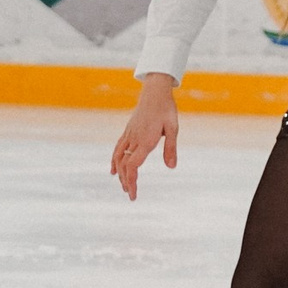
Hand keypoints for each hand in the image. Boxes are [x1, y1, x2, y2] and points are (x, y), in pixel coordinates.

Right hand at [111, 75, 179, 199]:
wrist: (155, 92)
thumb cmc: (167, 109)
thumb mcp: (173, 128)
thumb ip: (170, 148)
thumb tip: (171, 167)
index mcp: (145, 141)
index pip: (133, 166)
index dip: (132, 181)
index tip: (133, 194)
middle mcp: (134, 139)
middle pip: (124, 165)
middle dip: (126, 181)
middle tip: (131, 195)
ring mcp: (129, 135)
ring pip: (118, 158)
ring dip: (120, 173)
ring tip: (124, 186)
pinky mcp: (128, 131)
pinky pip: (118, 148)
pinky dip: (115, 161)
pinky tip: (114, 170)